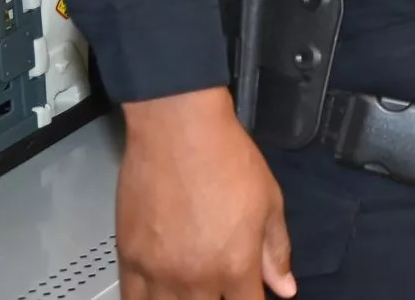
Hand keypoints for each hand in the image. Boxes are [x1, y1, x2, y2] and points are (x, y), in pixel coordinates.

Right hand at [117, 88, 295, 299]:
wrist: (178, 132)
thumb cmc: (228, 160)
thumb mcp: (269, 202)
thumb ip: (276, 251)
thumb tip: (285, 288)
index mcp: (235, 266)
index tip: (250, 293)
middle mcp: (195, 279)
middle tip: (221, 286)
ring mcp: (157, 273)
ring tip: (193, 291)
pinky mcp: (128, 260)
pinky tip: (159, 295)